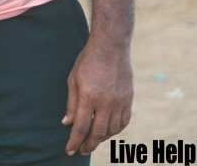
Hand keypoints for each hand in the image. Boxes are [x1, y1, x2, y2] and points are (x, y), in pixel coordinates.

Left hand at [63, 35, 132, 155]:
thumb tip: (67, 123)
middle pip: (98, 133)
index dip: (74, 142)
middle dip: (88, 145)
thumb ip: (72, 104)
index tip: (70, 150)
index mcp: (89, 97)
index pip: (81, 127)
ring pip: (112, 130)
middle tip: (83, 150)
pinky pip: (124, 121)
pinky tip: (109, 130)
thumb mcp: (73, 80)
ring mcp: (119, 101)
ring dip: (102, 138)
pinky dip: (116, 129)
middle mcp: (106, 102)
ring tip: (94, 139)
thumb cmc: (88, 61)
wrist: (111, 46)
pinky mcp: (129, 98)